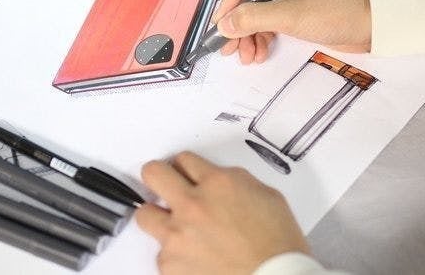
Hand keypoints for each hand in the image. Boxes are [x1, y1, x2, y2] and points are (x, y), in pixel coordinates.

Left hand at [135, 152, 309, 274]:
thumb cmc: (278, 245)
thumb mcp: (267, 196)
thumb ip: (235, 182)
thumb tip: (217, 180)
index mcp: (218, 183)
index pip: (183, 159)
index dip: (186, 167)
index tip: (187, 174)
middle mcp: (193, 204)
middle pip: (153, 173)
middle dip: (158, 177)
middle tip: (166, 186)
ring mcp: (178, 235)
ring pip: (145, 214)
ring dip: (158, 217)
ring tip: (177, 228)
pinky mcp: (170, 264)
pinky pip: (160, 252)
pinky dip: (175, 254)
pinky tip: (194, 258)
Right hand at [213, 0, 371, 63]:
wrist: (371, 26)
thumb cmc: (338, 11)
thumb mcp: (291, 15)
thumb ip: (254, 18)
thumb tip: (224, 25)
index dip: (229, 0)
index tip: (224, 25)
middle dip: (236, 23)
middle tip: (228, 48)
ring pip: (252, 10)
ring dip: (246, 34)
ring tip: (246, 57)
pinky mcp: (290, 6)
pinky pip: (265, 19)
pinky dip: (259, 36)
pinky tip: (258, 53)